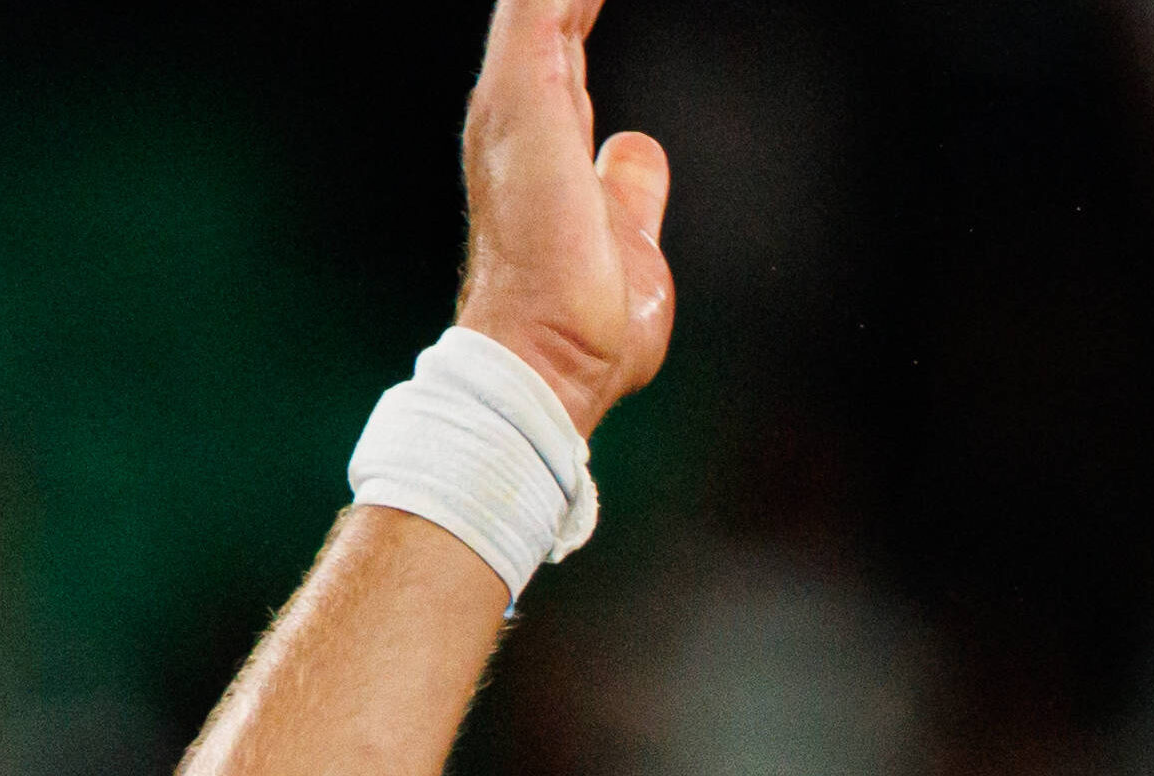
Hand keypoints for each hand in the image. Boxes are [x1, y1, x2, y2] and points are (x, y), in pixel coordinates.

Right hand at [449, 0, 673, 427]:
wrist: (550, 362)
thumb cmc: (585, 326)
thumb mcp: (627, 236)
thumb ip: (628, 187)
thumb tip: (637, 150)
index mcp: (542, 130)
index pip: (567, 30)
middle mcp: (520, 104)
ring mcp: (516, 94)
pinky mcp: (523, 90)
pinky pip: (547, 0)